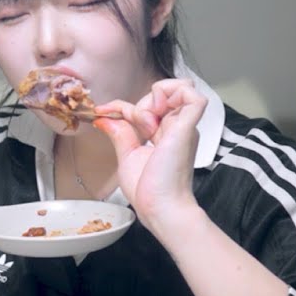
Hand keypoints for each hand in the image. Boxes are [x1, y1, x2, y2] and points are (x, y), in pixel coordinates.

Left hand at [93, 79, 205, 231]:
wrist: (160, 208)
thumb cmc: (148, 191)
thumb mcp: (128, 156)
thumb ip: (120, 134)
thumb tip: (104, 119)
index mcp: (165, 134)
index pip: (147, 106)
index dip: (122, 106)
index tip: (101, 112)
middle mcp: (177, 127)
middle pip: (162, 94)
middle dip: (140, 102)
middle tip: (129, 122)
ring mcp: (184, 127)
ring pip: (182, 88)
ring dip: (159, 94)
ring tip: (146, 118)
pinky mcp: (187, 129)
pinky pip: (194, 97)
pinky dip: (174, 93)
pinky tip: (156, 111)